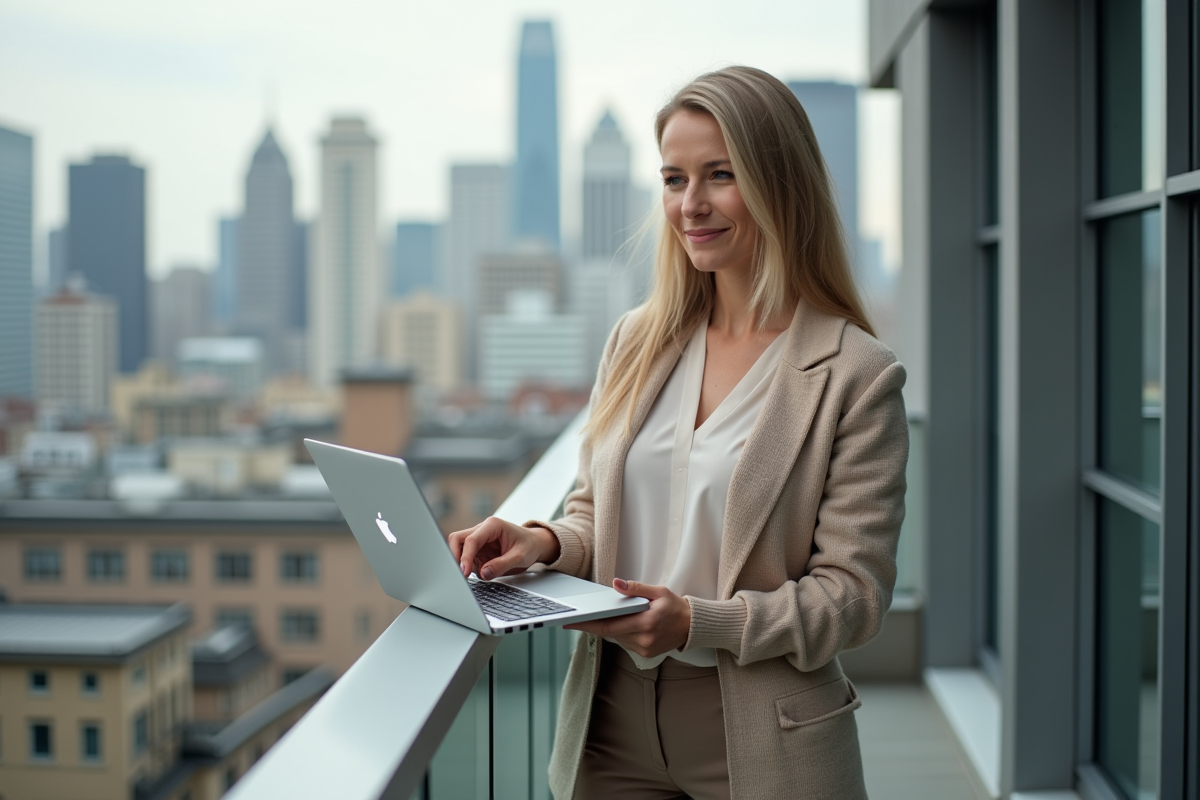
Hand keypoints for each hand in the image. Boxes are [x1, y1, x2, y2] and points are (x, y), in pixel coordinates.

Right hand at [447, 517, 560, 579]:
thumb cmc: (529, 546)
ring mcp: (478, 540)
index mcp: (492, 526)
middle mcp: (482, 530)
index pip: (471, 540)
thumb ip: (502, 565)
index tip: (464, 572)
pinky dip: (466, 567)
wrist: (534, 545)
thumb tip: (484, 573)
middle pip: (457, 539)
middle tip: (458, 573)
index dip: (465, 557)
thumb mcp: (520, 557)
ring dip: (459, 562)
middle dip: (454, 556)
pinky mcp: (478, 551)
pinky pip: (465, 558)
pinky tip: (473, 574)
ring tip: (466, 576)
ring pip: (457, 548)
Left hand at [565, 579, 691, 658]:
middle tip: (578, 616)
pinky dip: (620, 633)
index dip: (588, 624)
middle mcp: (644, 639)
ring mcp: (644, 649)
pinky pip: (625, 643)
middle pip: (610, 633)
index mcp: (646, 622)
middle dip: (594, 624)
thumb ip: (636, 588)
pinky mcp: (646, 654)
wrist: (692, 626)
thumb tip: (616, 584)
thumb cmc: (675, 607)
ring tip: (601, 616)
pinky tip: (621, 624)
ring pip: (617, 638)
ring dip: (609, 627)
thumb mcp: (658, 591)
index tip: (571, 622)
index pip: (609, 625)